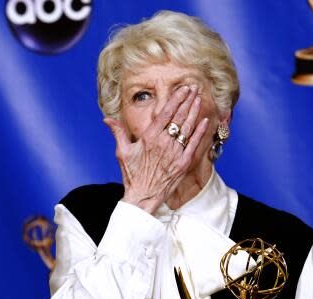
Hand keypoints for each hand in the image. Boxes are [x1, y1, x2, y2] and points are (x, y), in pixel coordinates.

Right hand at [104, 86, 208, 213]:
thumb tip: (107, 119)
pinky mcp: (183, 164)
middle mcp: (164, 143)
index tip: (183, 89)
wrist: (143, 197)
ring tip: (199, 99)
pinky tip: (205, 121)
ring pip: (187, 128)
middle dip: (188, 100)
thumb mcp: (122, 152)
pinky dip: (200, 132)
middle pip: (179, 117)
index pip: (166, 113)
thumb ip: (118, 132)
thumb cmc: (132, 175)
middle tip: (195, 87)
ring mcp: (175, 153)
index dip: (176, 99)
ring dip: (194, 112)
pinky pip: (194, 144)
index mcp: (149, 137)